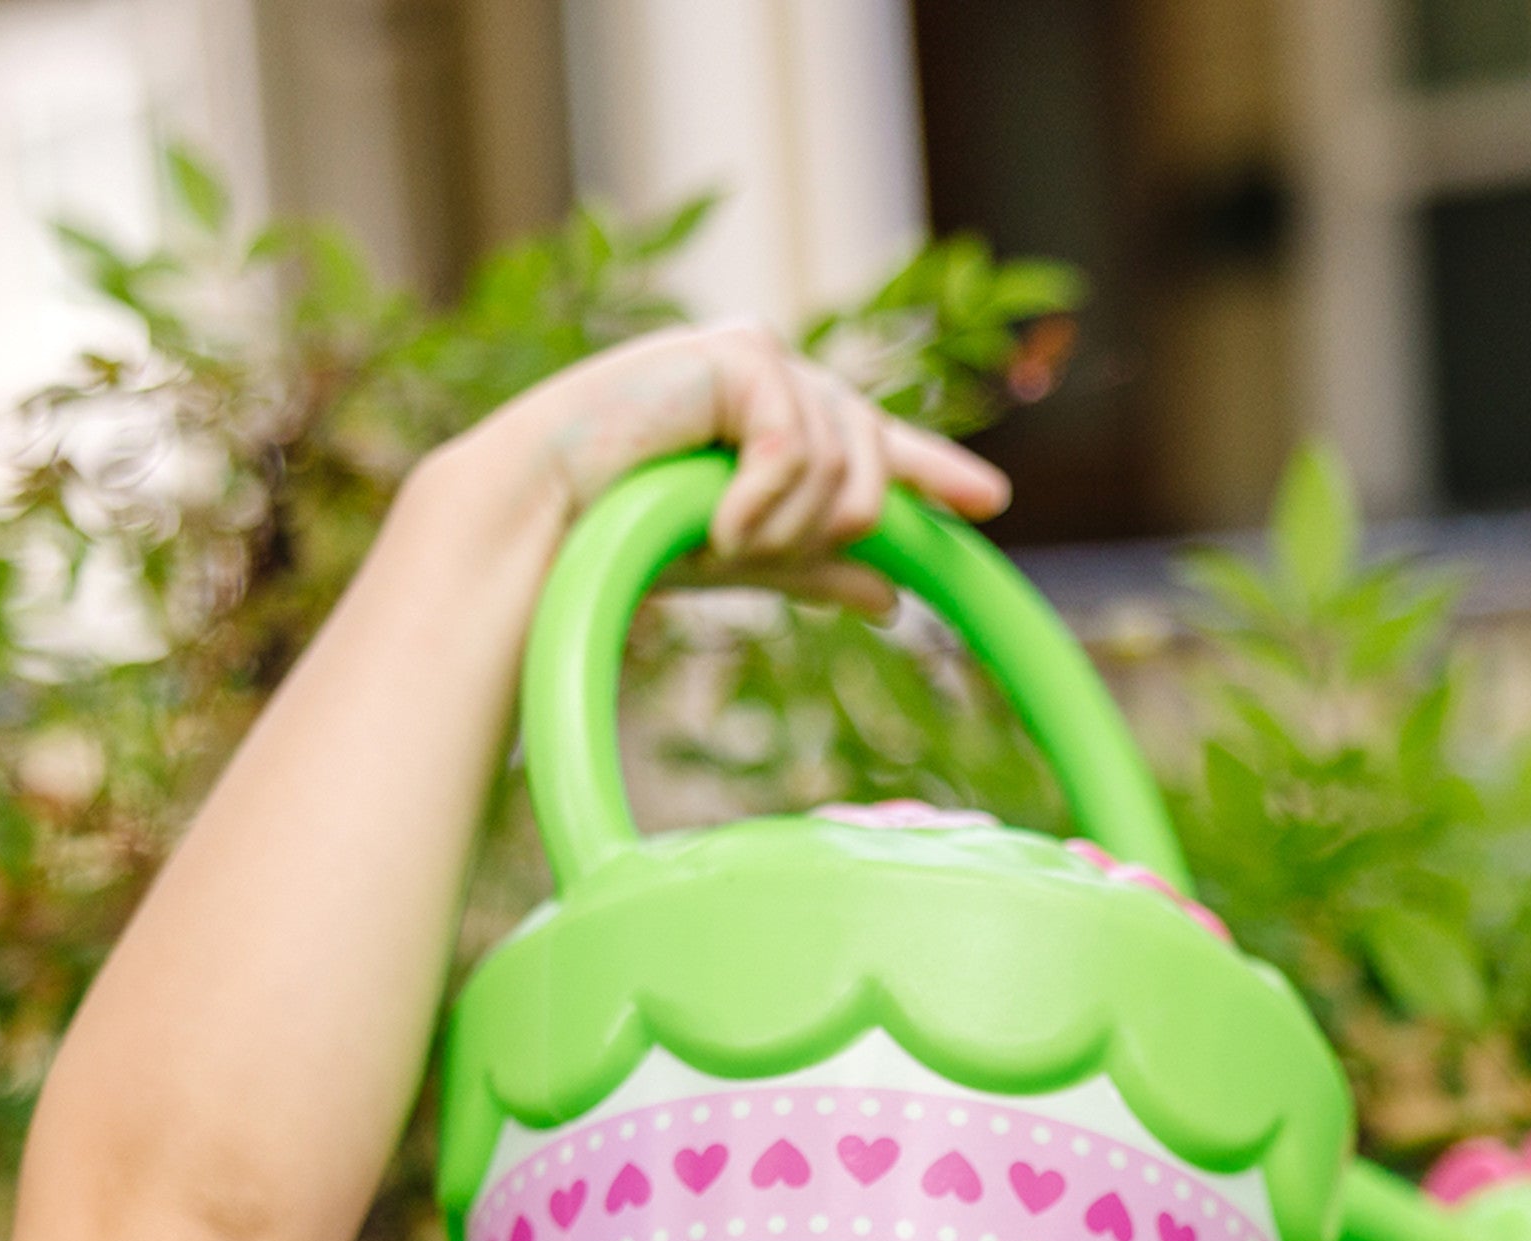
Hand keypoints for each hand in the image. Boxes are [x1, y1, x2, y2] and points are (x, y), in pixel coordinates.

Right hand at [441, 321, 1010, 617]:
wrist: (540, 519)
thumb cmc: (620, 535)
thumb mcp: (739, 560)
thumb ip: (815, 568)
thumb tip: (893, 598)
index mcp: (775, 418)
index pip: (873, 445)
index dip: (933, 471)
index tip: (990, 504)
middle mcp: (773, 375)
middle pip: (869, 458)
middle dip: (828, 525)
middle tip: (749, 552)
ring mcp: (755, 356)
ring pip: (838, 464)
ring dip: (780, 527)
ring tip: (716, 537)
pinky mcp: (737, 354)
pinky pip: (797, 447)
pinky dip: (758, 504)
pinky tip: (713, 518)